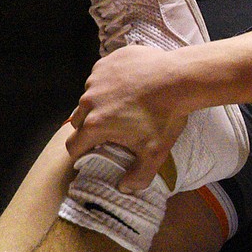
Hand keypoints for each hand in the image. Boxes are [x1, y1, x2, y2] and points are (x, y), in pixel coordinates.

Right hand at [65, 46, 190, 191]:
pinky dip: (110, 84)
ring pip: (90, 97)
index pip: (73, 144)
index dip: (79, 154)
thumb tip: (126, 189)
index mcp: (95, 124)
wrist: (178, 79)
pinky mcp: (106, 62)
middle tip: (110, 133)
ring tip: (124, 108)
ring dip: (100, 105)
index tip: (88, 156)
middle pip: (79, 120)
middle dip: (90, 129)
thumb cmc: (164, 117)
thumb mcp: (155, 153)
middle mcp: (89, 100)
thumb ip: (139, 175)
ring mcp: (96, 78)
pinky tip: (130, 88)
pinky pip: (101, 78)